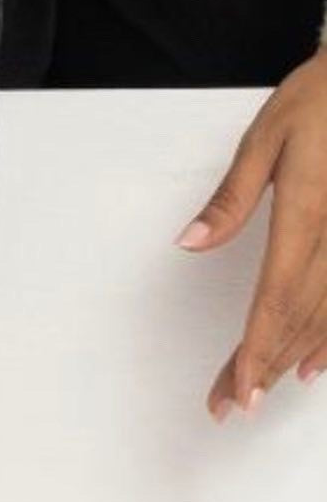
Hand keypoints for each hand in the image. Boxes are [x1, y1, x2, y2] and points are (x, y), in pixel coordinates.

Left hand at [176, 47, 326, 421]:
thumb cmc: (325, 96)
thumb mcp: (268, 136)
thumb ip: (231, 197)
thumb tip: (189, 242)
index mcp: (307, 212)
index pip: (275, 298)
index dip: (256, 350)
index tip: (237, 389)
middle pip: (298, 317)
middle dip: (264, 366)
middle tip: (232, 405)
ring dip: (295, 357)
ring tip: (263, 390)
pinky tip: (317, 363)